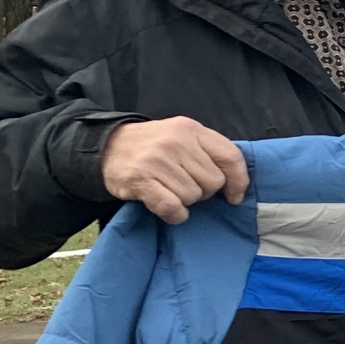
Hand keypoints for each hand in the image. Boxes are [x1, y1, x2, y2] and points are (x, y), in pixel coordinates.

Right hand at [101, 118, 248, 223]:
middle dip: (203, 190)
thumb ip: (208, 152)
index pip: (231, 157)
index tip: (234, 196)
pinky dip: (174, 214)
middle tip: (183, 185)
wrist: (105, 148)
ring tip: (168, 189)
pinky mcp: (140, 179)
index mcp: (191, 129)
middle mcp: (176, 141)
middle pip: (213, 182)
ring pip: (193, 196)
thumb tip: (237, 184)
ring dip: (184, 201)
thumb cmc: (152, 146)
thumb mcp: (182, 136)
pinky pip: (172, 207)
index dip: (239, 181)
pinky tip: (167, 208)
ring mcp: (157, 160)